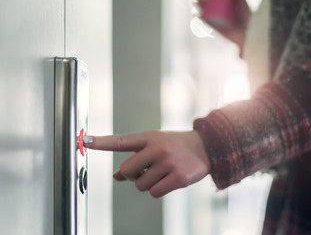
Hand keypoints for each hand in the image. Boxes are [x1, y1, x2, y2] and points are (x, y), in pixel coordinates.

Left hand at [84, 130, 209, 197]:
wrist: (206, 147)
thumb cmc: (176, 146)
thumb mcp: (155, 145)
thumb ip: (135, 158)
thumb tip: (116, 176)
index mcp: (149, 137)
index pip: (120, 140)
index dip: (101, 141)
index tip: (85, 140)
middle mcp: (157, 148)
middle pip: (127, 171)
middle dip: (132, 175)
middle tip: (145, 170)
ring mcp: (168, 162)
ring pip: (140, 185)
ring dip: (147, 183)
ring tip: (161, 173)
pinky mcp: (178, 177)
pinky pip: (154, 192)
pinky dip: (158, 190)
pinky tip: (169, 180)